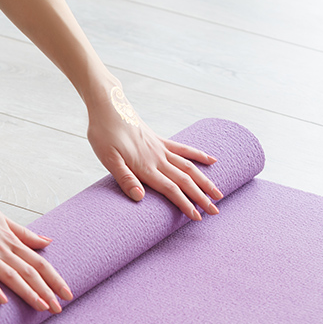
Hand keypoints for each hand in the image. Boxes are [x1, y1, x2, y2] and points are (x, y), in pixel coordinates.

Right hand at [0, 184, 72, 312]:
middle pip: (30, 272)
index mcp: (11, 241)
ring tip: (41, 307)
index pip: (40, 262)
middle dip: (46, 292)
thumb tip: (48, 241)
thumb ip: (25, 234)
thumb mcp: (3, 219)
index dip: (55, 279)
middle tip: (59, 309)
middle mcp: (1, 248)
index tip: (68, 294)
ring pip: (10, 275)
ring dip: (27, 292)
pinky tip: (3, 301)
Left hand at [87, 85, 223, 220]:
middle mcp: (157, 158)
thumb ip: (125, 178)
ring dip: (205, 181)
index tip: (197, 218)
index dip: (185, 204)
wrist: (108, 105)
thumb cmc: (103, 133)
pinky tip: (212, 161)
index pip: (171, 190)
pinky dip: (199, 155)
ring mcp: (161, 148)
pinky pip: (184, 149)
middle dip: (201, 197)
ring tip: (219, 193)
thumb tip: (139, 197)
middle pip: (185, 180)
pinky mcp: (160, 140)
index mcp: (145, 167)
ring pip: (189, 167)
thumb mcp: (108, 159)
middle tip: (216, 212)